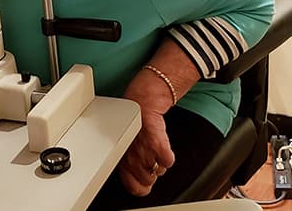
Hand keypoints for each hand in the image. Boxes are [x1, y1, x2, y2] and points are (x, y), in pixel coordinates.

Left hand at [118, 69, 176, 195]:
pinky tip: (163, 146)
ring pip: (160, 171)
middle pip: (149, 180)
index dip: (141, 187)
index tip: (145, 183)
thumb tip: (137, 180)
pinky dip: (169, 155)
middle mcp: (133, 159)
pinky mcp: (158, 145)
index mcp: (122, 161)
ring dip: (160, 163)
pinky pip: (169, 161)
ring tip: (155, 149)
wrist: (142, 103)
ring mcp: (145, 153)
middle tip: (150, 158)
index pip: (133, 187)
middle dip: (152, 171)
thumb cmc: (134, 124)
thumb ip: (129, 164)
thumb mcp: (125, 147)